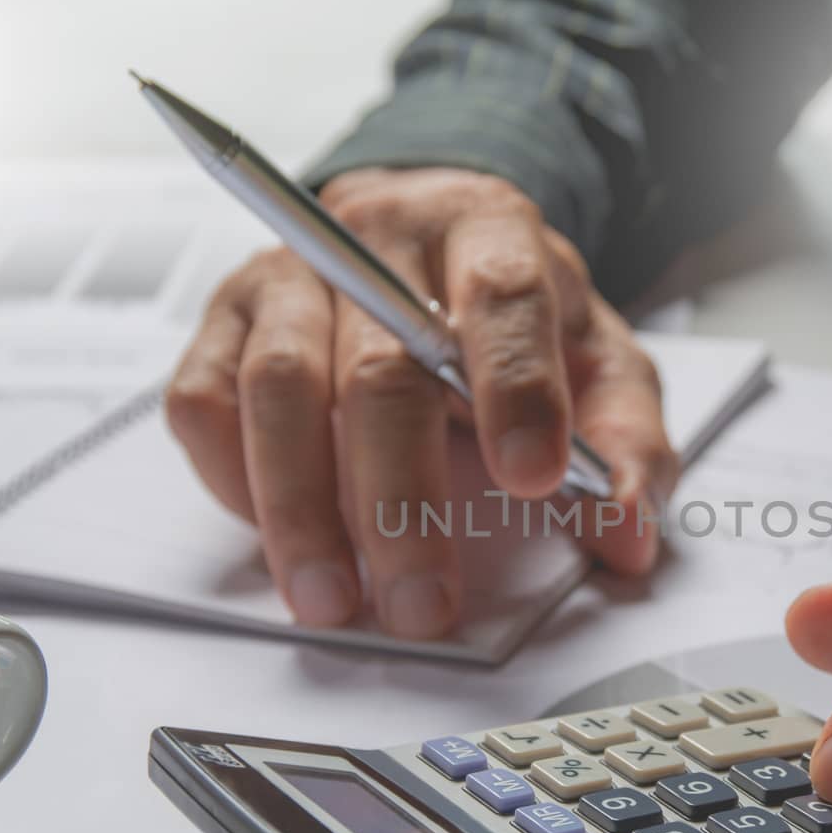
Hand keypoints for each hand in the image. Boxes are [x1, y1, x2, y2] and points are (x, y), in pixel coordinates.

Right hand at [166, 167, 677, 637]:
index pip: (502, 298)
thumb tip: (627, 533)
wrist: (424, 243)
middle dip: (399, 498)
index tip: (535, 478)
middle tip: (421, 600)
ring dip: (301, 508)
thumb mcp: (598, 361)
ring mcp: (289, 275)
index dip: (517, 389)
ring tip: (332, 599)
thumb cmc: (511, 316)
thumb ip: (626, 442)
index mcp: (487, 232)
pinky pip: (204, 401)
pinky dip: (233, 478)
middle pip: (380, 366)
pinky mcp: (225, 318)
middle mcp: (376, 240)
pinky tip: (278, 537)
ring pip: (278, 387)